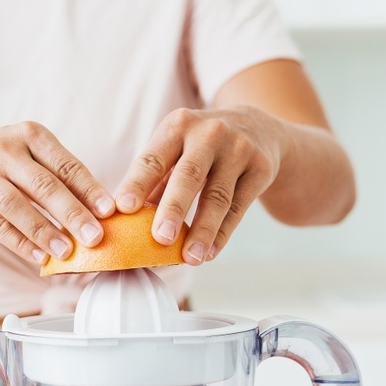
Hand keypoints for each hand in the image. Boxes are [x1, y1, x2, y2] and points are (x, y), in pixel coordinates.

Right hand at [0, 122, 114, 263]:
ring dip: (44, 231)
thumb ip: (58, 175)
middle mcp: (5, 150)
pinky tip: (38, 256)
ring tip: (66, 252)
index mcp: (30, 135)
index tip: (109, 211)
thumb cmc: (0, 159)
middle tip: (95, 238)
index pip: (65, 164)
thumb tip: (98, 212)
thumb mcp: (28, 152)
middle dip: (72, 214)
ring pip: (16, 205)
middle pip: (43, 185)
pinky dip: (18, 242)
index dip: (89, 189)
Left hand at [115, 106, 285, 264]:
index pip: (154, 158)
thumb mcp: (176, 150)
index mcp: (178, 126)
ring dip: (203, 231)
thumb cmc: (200, 147)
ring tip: (189, 258)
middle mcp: (209, 133)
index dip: (138, 183)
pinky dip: (222, 234)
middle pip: (189, 176)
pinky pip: (239, 208)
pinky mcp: (261, 168)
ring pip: (218, 197)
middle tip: (161, 238)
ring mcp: (239, 149)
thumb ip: (154, 183)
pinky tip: (209, 253)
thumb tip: (128, 224)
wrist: (257, 127)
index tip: (124, 208)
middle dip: (173, 209)